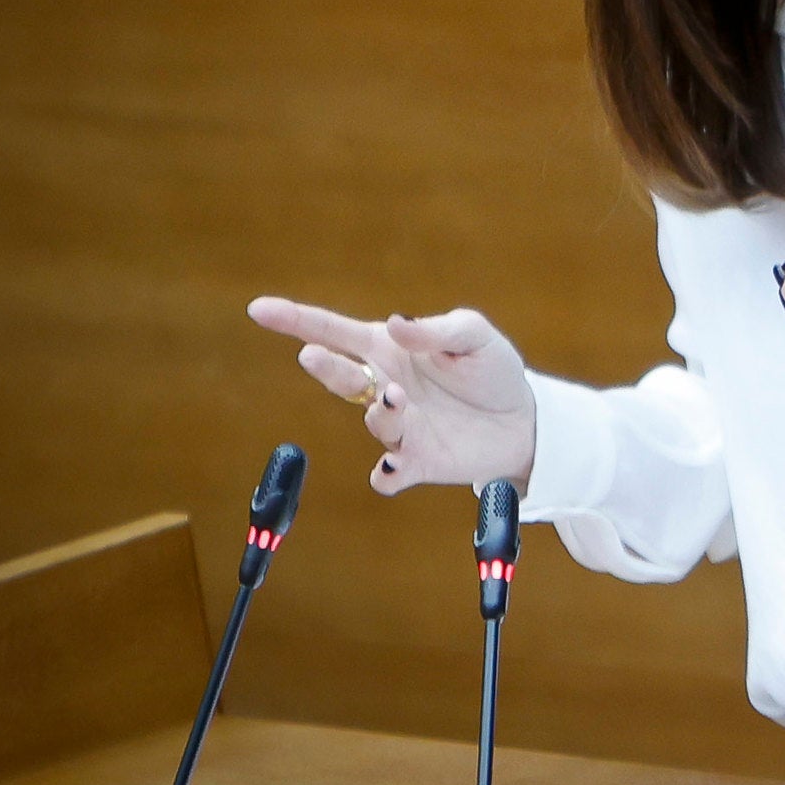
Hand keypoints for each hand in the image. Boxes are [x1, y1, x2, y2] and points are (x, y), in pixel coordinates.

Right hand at [246, 297, 536, 496]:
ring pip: (372, 421)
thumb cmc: (493, 370)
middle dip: (325, 367)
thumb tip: (395, 325)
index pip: (334, 332)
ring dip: (380, 411)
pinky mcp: (418, 463)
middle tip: (314, 355)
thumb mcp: (475, 337)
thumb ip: (437, 330)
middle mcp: (386, 388)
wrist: (525, 421)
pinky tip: (394, 467)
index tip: (259, 309)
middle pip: (341, 376)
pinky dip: (386, 474)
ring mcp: (400, 427)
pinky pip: (388, 475)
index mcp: (391, 350)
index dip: (295, 320)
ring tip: (396, 396)